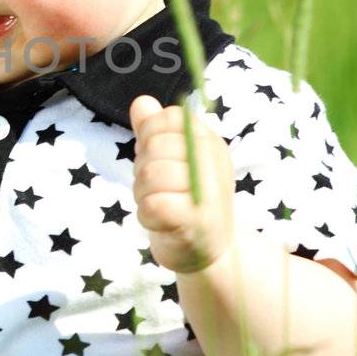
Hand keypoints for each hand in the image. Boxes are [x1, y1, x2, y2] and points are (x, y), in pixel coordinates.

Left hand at [128, 94, 236, 273]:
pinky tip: (160, 222)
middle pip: (156, 144)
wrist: (209, 253)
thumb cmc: (184, 201)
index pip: (170, 117)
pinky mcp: (196, 221)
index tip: (161, 159)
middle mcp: (215, 162)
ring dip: (143, 194)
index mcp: (210, 142)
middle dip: (143, 168)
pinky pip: (152, 204)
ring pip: (151, 174)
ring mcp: (209, 192)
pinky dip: (147, 215)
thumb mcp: (169, 161)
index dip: (151, 136)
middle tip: (158, 189)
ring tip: (160, 205)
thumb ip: (153, 131)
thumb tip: (141, 102)